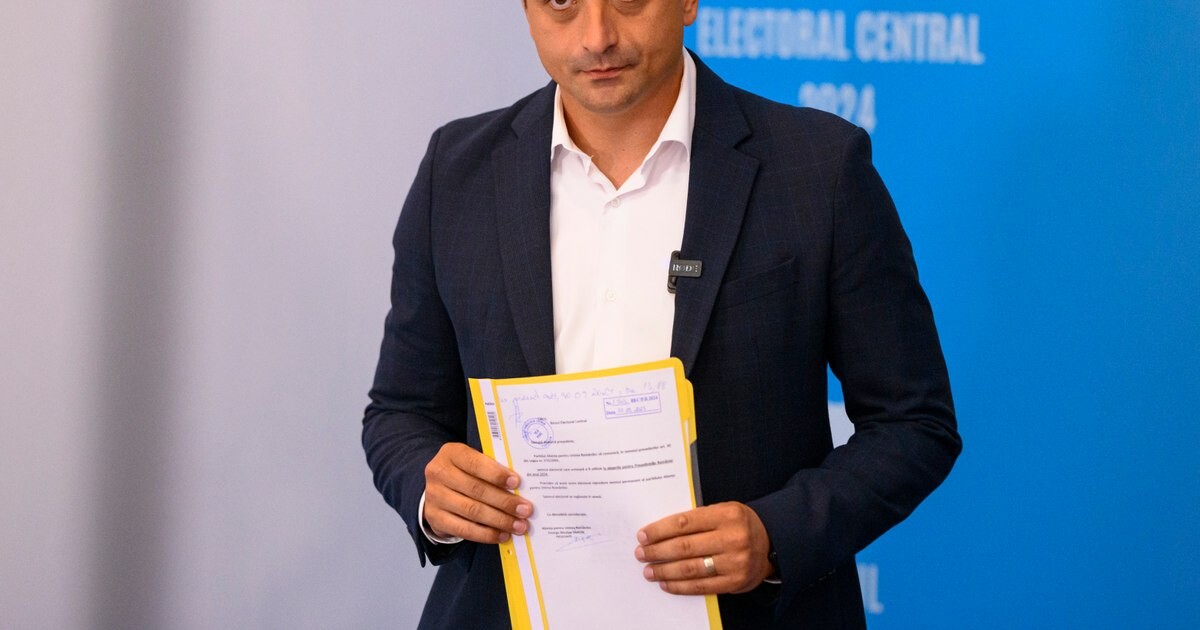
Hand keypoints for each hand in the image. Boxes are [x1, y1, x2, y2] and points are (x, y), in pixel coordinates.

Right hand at [423, 442, 532, 543]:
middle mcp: (439, 473)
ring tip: (519, 525)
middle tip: (525, 510)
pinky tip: (502, 535)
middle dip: (504, 501)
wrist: (437, 489)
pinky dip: (486, 534)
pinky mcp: (435, 518)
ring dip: (499, 520)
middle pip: (476, 489)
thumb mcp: (473, 462)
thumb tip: (520, 487)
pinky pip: (464, 529)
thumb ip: (491, 468)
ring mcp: (434, 497)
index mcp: (451, 453)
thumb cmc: (465, 473)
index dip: (496, 474)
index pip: (474, 463)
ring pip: (472, 511)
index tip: (517, 483)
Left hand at [634, 502, 772, 594]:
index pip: (685, 522)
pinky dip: (680, 586)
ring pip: (690, 568)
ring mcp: (735, 562)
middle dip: (657, 551)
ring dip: (665, 570)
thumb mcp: (723, 511)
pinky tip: (666, 583)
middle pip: (685, 546)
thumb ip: (697, 519)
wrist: (771, 543)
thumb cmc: (738, 524)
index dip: (660, 530)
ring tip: (649, 570)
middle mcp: (733, 538)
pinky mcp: (735, 582)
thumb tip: (659, 532)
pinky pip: (701, 586)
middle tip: (640, 554)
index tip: (643, 535)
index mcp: (727, 515)